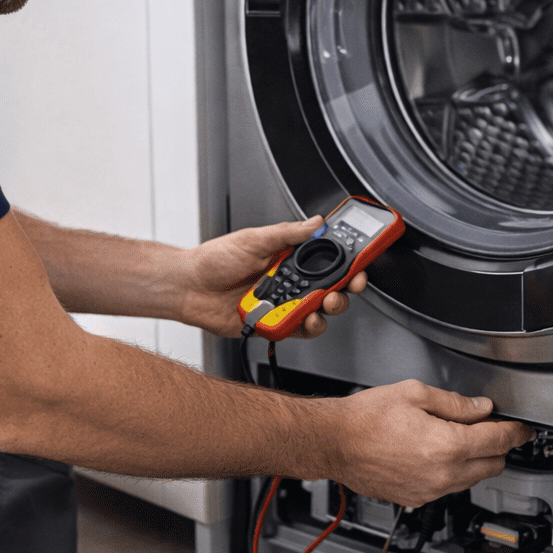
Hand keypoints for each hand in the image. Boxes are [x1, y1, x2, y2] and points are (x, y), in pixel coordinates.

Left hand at [173, 216, 366, 337]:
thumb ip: (288, 232)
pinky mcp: (275, 324)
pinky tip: (304, 318)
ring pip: (320, 311)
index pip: (328, 257)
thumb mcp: (254, 238)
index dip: (348, 258)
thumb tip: (316, 222)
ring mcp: (284, 303)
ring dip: (327, 309)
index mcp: (289, 257)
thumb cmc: (214, 260)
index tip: (363, 255)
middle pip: (331, 287)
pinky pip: (300, 329)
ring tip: (323, 304)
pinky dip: (307, 326)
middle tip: (348, 284)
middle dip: (346, 286)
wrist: (189, 287)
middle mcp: (290, 281)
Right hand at [323, 381, 535, 506]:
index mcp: (447, 445)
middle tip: (487, 427)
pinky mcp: (416, 499)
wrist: (334, 443)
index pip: (499, 441)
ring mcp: (430, 490)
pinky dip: (452, 472)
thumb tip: (480, 409)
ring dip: (475, 461)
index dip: (516, 432)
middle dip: (497, 447)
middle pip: (493, 466)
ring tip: (455, 437)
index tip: (523, 429)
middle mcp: (442, 474)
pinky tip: (434, 453)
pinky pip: (448, 488)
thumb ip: (454, 403)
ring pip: (472, 479)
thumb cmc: (365, 418)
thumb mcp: (415, 394)